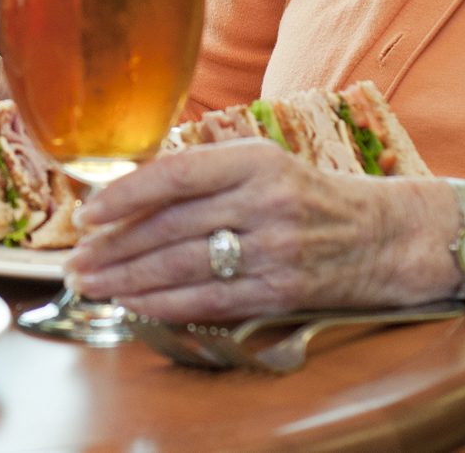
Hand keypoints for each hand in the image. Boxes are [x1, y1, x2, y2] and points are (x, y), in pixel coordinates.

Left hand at [67, 140, 452, 321]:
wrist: (387, 236)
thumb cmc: (310, 196)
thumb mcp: (262, 164)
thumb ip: (204, 173)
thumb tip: (127, 193)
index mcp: (254, 160)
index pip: (174, 175)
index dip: (124, 195)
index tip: (87, 213)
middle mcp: (265, 201)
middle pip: (170, 227)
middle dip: (114, 247)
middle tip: (77, 261)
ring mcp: (276, 249)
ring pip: (184, 267)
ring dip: (129, 280)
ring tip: (93, 285)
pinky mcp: (284, 291)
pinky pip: (212, 301)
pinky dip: (167, 306)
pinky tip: (136, 306)